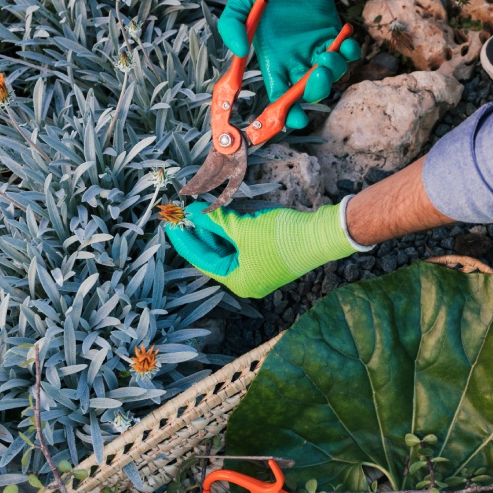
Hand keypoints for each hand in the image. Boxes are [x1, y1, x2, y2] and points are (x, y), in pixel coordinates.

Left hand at [164, 200, 358, 297]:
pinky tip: (221, 214)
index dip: (185, 241)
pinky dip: (231, 230)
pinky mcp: (269, 255)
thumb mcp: (244, 229)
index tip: (171, 224)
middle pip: (215, 255)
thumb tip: (193, 213)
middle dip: (200, 233)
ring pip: (229, 248)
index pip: (203, 261)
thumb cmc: (282, 238)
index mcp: (239, 281)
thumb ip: (216, 221)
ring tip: (199, 211)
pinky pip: (242, 243)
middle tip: (183, 214)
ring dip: (215, 229)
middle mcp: (247, 279)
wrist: (321, 235)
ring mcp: (259, 268)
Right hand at [218, 0, 360, 128]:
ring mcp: (316, 50)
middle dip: (314, 90)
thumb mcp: (239, 6)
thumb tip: (239, 52)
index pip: (279, 95)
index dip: (286, 111)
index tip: (293, 119)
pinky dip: (349, 53)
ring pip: (330, 75)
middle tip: (316, 76)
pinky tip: (343, 43)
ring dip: (332, 71)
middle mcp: (296, 61)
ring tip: (327, 54)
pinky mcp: (334, 37)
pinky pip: (347, 54)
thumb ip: (231, 28)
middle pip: (307, 91)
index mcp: (274, 61)